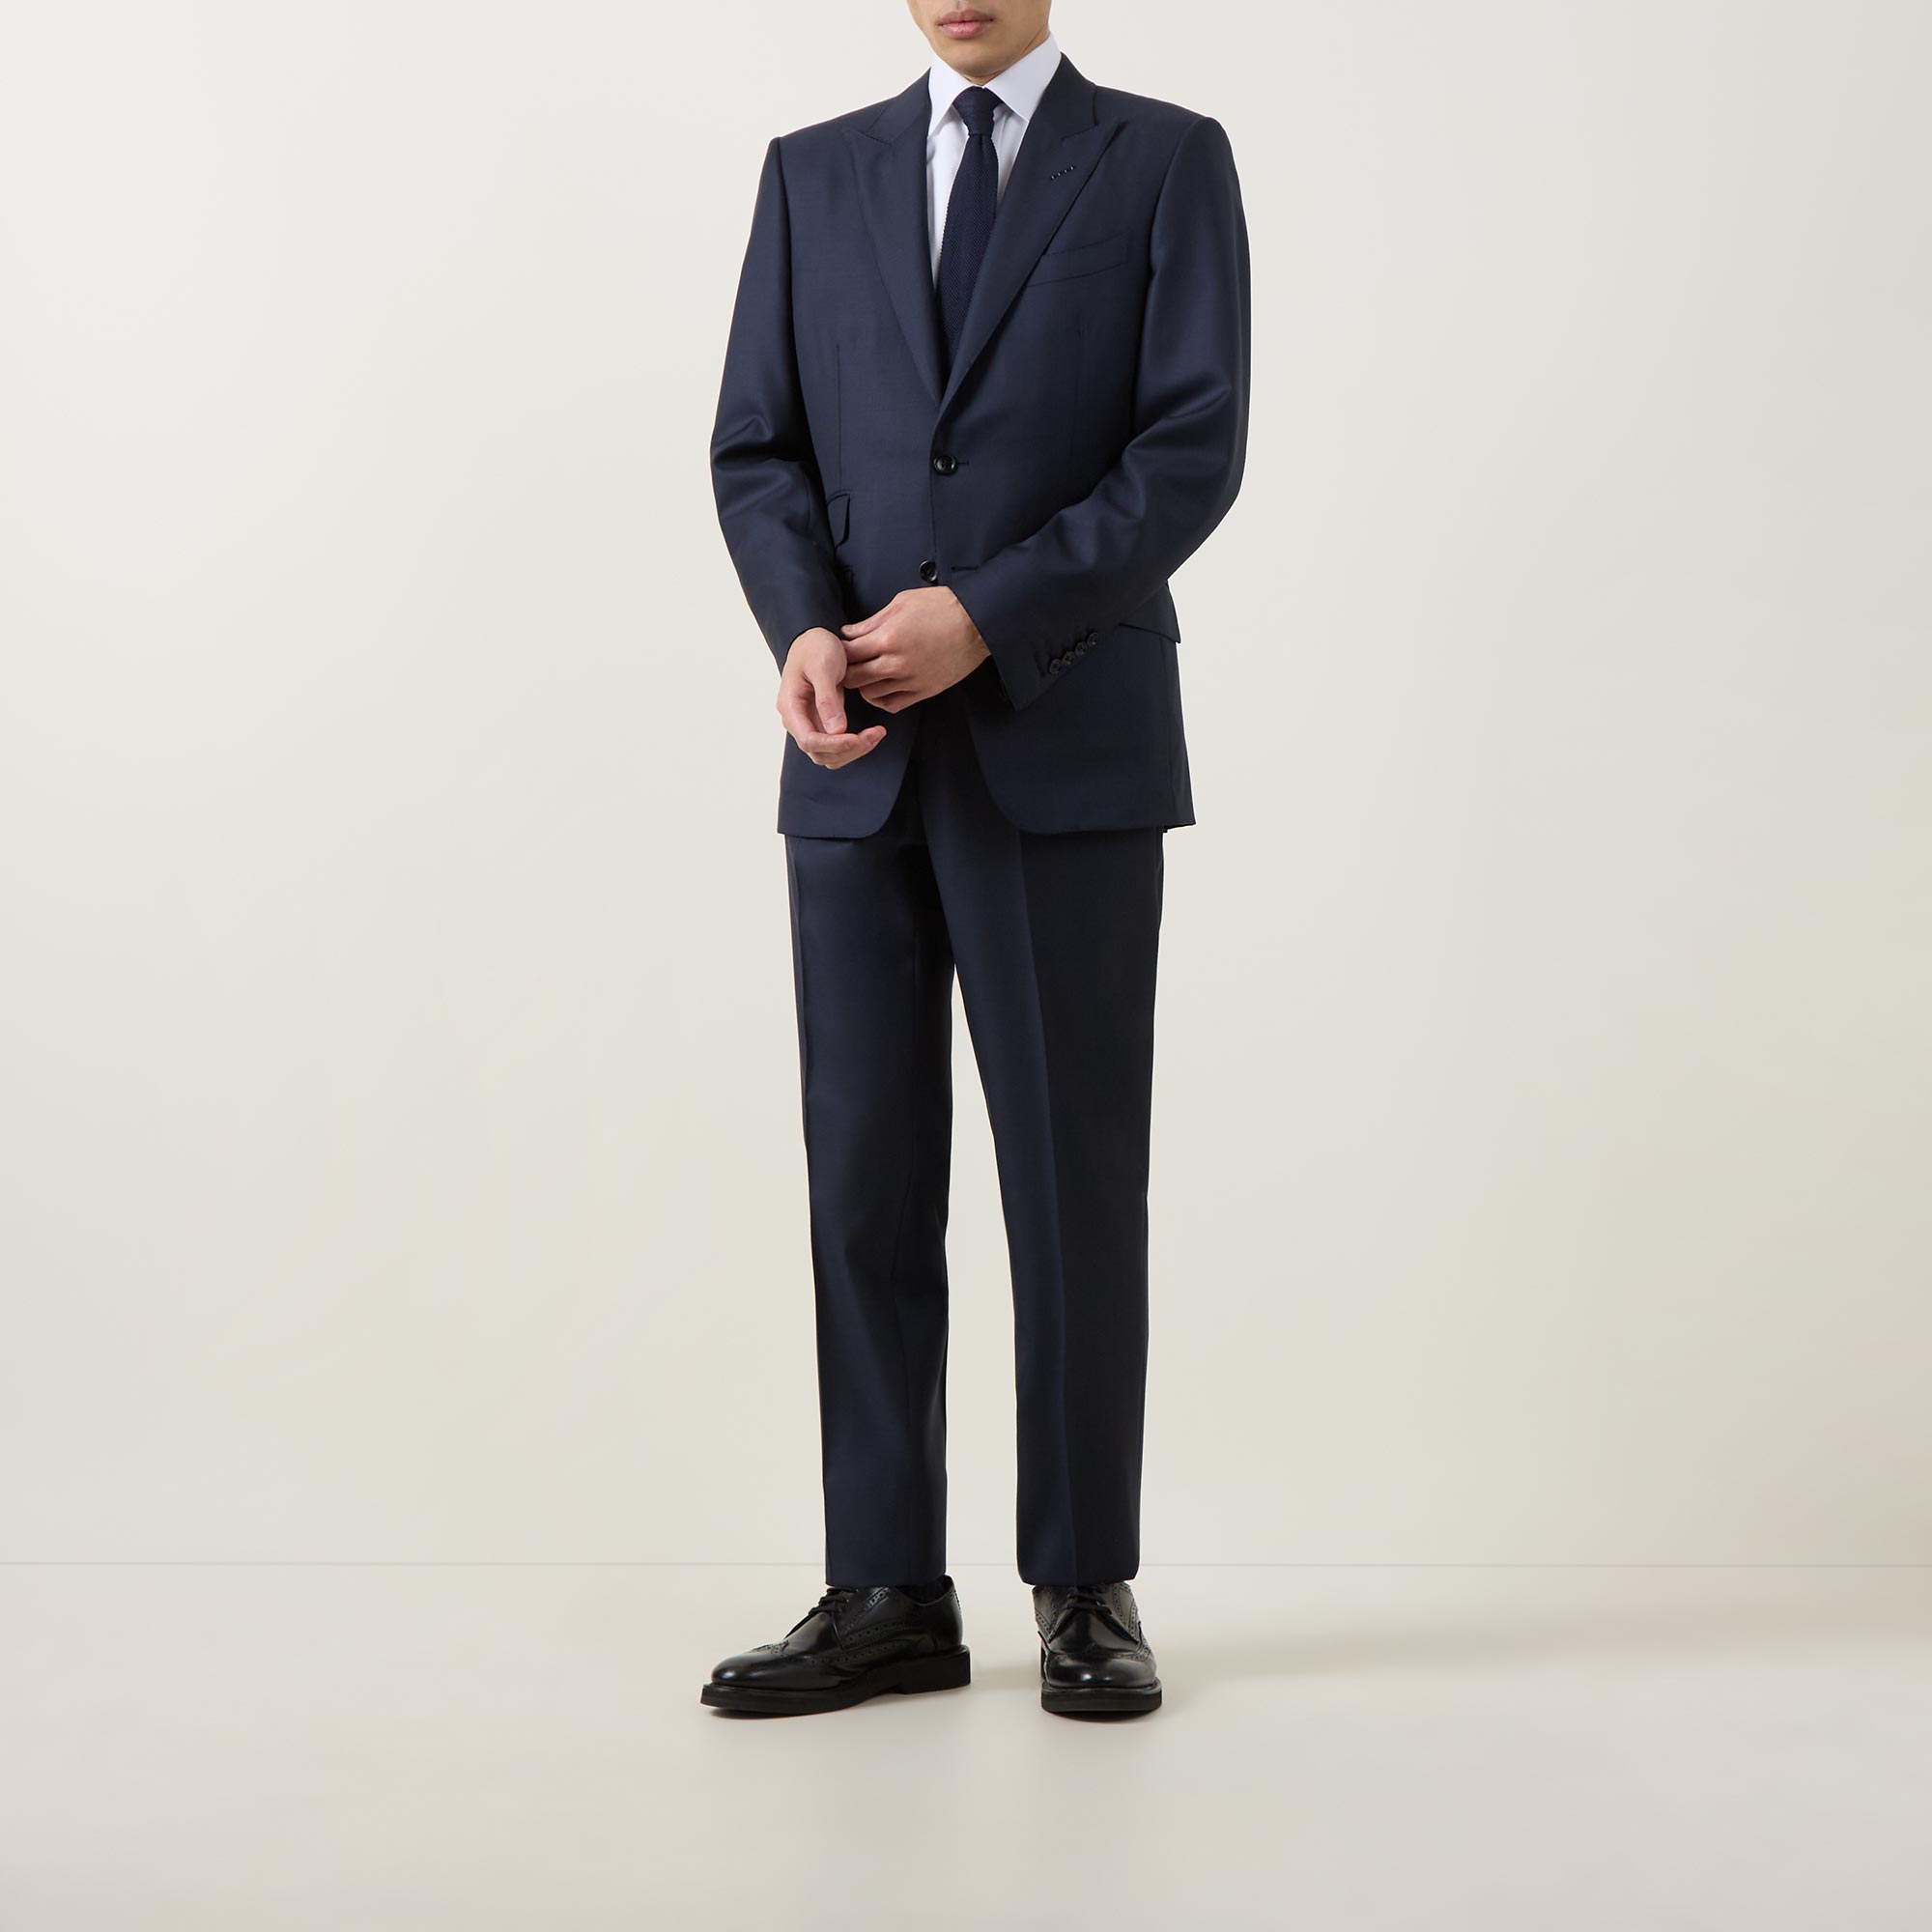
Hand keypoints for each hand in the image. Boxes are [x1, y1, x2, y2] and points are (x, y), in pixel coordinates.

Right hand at [777, 629, 887, 766]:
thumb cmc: (815, 647)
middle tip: (875, 734)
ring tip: (877, 733)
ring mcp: (810, 723)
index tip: (857, 738)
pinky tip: (871, 733)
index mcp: (791, 706)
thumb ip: (827, 699)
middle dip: (848, 749)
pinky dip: (855, 744)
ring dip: (854, 750)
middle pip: (820, 753)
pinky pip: (838, 744)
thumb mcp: (823, 667)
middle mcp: (797, 720)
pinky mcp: (823, 722)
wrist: (815, 638)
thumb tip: (836, 730)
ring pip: (830, 755)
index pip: (809, 740)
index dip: (834, 744)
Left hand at [839, 587, 989, 709]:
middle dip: (846, 672)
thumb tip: (849, 633)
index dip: (839, 652)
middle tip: (846, 666)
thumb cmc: (941, 607)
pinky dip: (882, 699)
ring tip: (865, 675)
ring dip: (863, 686)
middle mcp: (896, 664)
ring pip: (870, 694)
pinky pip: (893, 704)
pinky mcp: (924, 691)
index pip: (848, 653)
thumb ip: (872, 622)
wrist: (977, 623)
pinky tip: (881, 688)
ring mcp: (910, 680)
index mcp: (887, 638)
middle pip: (854, 678)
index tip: (840, 649)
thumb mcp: (901, 603)